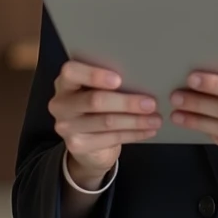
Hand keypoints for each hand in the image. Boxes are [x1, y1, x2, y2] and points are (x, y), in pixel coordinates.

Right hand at [48, 61, 161, 187]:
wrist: (85, 143)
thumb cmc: (96, 107)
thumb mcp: (95, 90)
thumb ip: (108, 82)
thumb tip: (142, 77)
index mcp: (65, 82)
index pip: (71, 72)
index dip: (94, 75)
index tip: (119, 79)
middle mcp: (61, 104)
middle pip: (95, 101)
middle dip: (127, 102)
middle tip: (151, 103)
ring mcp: (66, 127)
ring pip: (106, 122)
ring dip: (136, 121)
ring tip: (156, 119)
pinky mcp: (77, 145)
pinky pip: (111, 138)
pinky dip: (134, 134)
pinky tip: (148, 130)